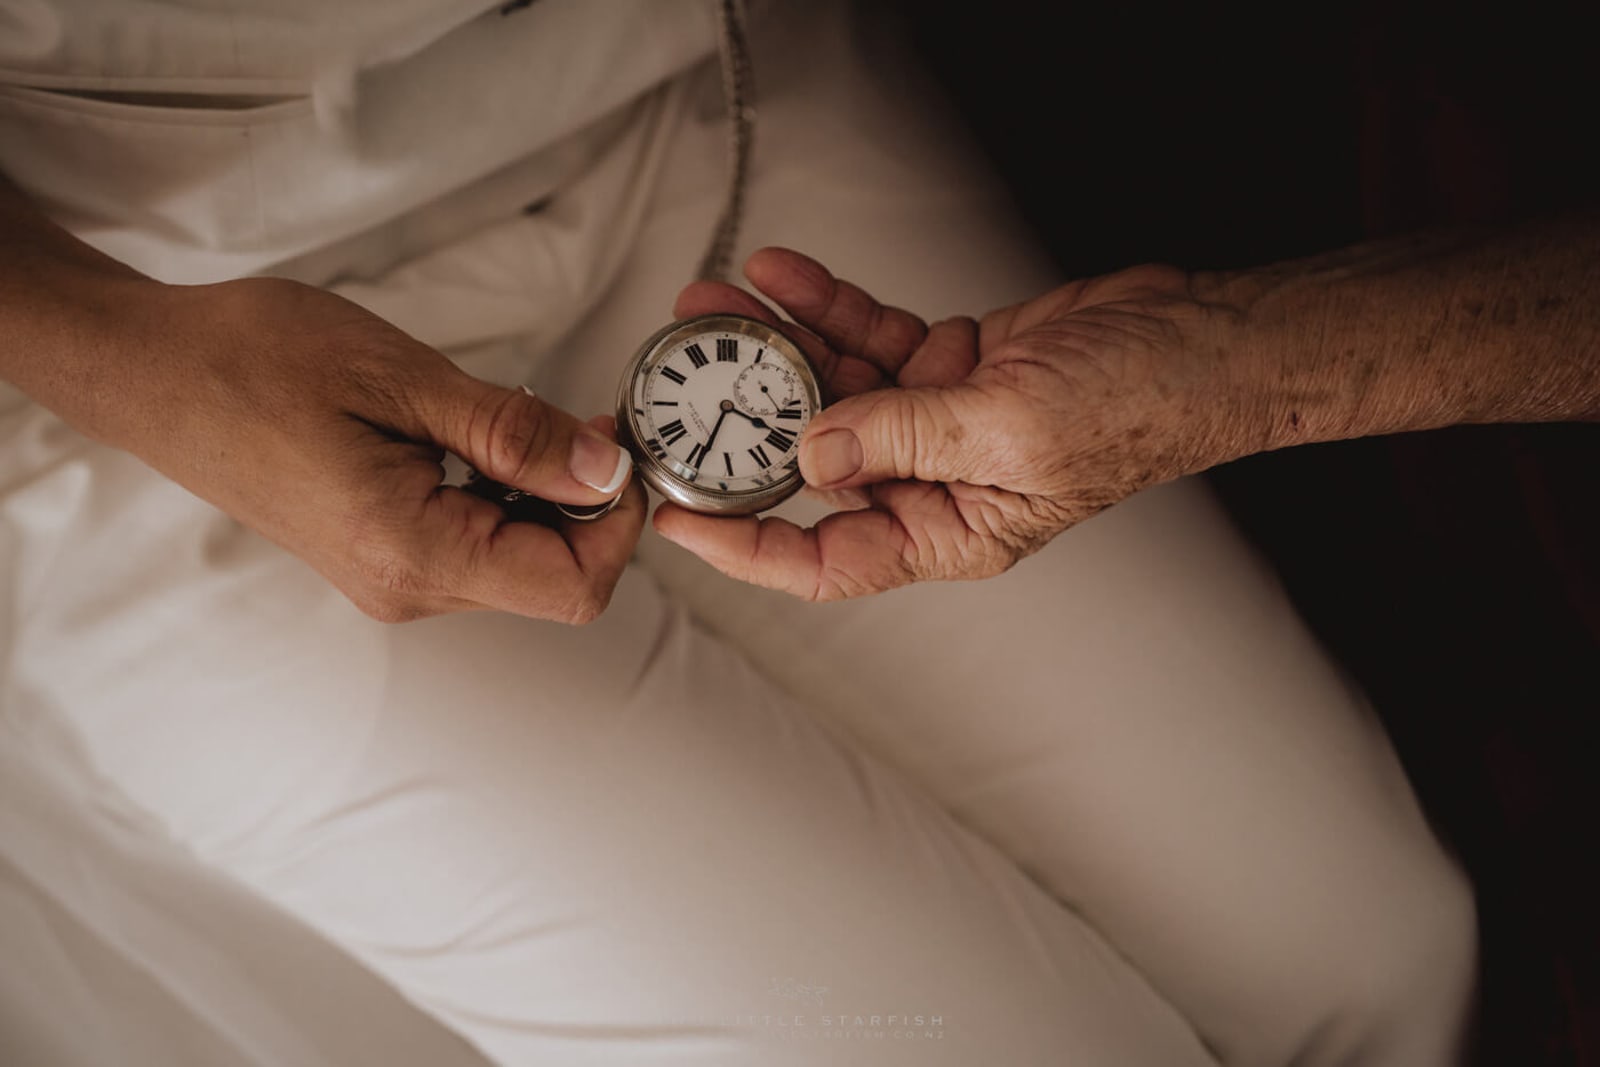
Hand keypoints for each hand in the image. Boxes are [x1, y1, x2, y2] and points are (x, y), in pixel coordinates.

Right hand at [100, 277, 641, 622]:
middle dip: (593, 506)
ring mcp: (392, 580)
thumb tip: (607, 473)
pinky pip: (480, 547)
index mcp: (411, 554)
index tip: (618, 442)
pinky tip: (487, 441)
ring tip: (530, 420)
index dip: (620, 521)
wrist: (151, 371)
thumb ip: (514, 434)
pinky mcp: (384, 558)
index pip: (572, 588)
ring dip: (552, 500)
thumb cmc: (254, 359)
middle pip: (555, 582)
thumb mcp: (402, 378)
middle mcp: (406, 588)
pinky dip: (509, 499)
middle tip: (588, 419)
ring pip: (522, 565)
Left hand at [653, 248, 1240, 599]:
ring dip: (776, 344)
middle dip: (746, 414)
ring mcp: (937, 420)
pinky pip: (871, 337)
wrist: (1202, 337)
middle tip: (686, 369)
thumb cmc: (1139, 407)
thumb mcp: (1010, 431)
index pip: (824, 560)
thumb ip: (903, 439)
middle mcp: (932, 483)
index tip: (679, 516)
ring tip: (717, 301)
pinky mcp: (949, 363)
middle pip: (813, 460)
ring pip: (832, 387)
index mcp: (947, 531)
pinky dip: (829, 307)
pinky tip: (784, 276)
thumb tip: (811, 454)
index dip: (744, 545)